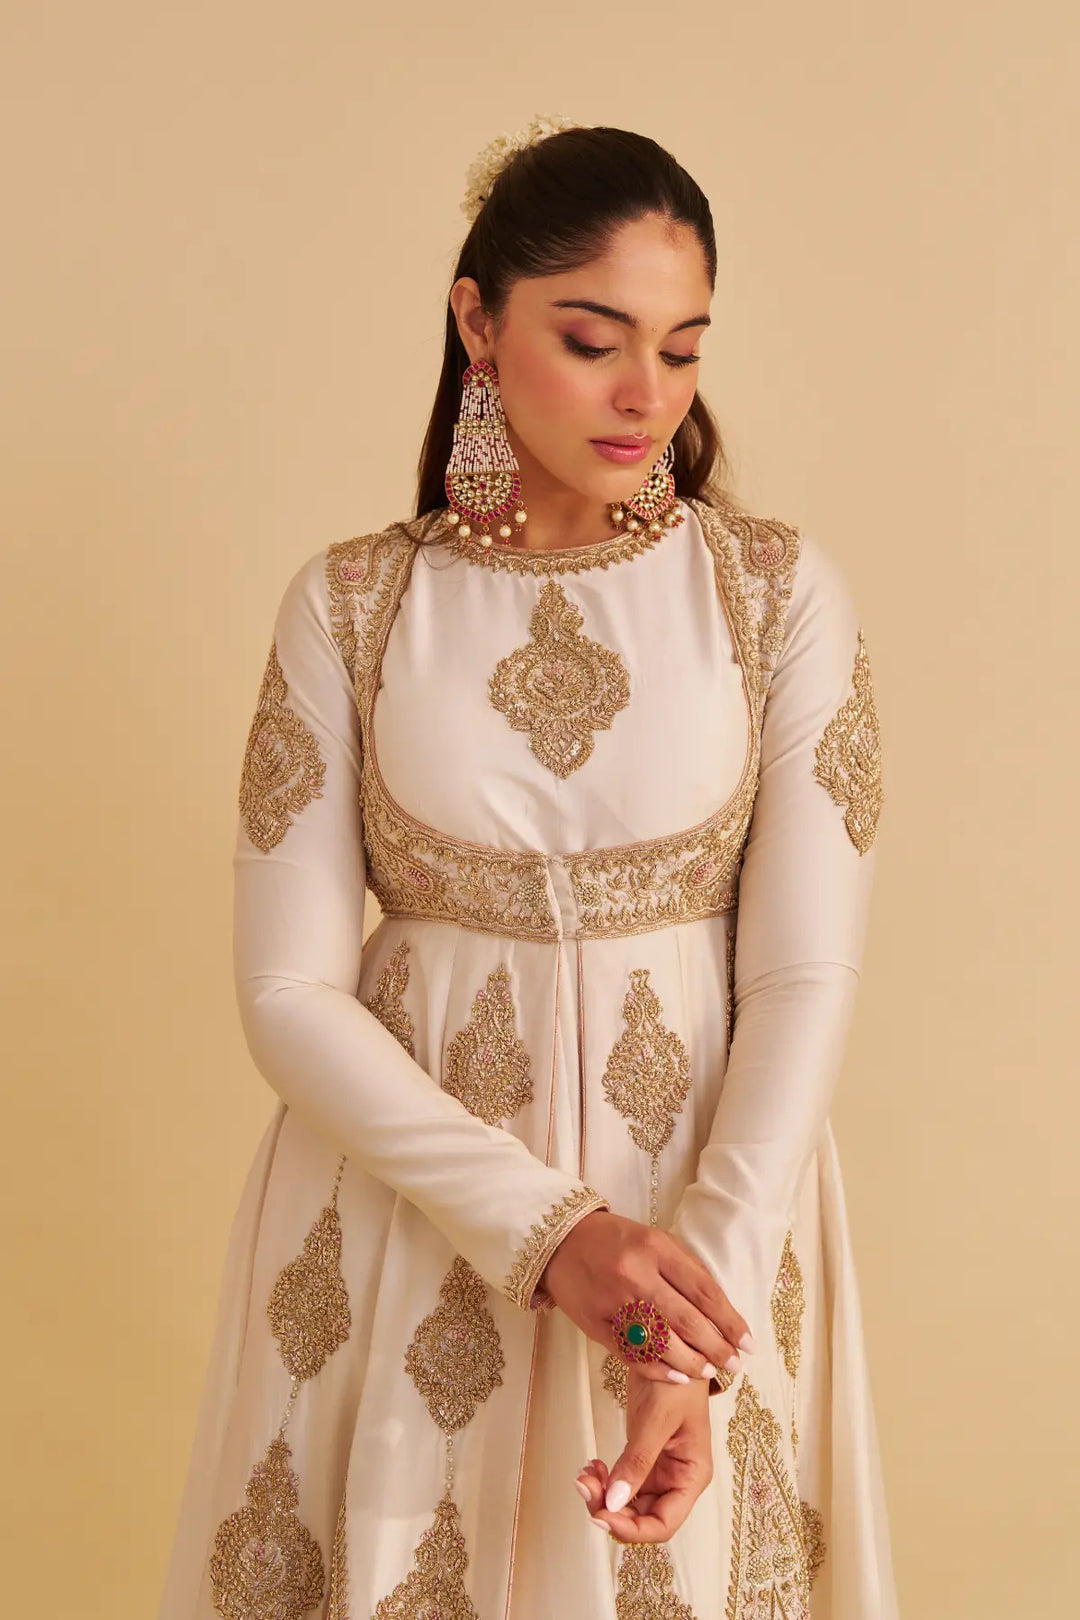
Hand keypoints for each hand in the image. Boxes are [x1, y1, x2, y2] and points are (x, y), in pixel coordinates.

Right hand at [539, 1210, 753, 1384]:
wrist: (561, 1241)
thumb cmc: (617, 1241)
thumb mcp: (655, 1241)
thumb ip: (686, 1271)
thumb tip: (722, 1312)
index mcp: (656, 1248)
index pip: (704, 1291)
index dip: (730, 1322)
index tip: (748, 1344)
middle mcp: (636, 1274)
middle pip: (687, 1320)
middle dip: (716, 1348)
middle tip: (733, 1365)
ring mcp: (613, 1300)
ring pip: (661, 1342)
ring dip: (691, 1362)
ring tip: (708, 1371)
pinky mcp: (594, 1323)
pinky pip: (631, 1353)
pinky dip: (658, 1368)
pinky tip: (677, 1375)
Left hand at [574, 1370, 712, 1542]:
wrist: (669, 1348)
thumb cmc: (676, 1380)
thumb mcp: (656, 1420)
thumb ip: (636, 1463)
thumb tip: (612, 1504)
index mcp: (691, 1476)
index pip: (663, 1524)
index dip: (631, 1529)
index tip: (601, 1516)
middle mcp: (677, 1480)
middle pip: (642, 1517)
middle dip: (610, 1509)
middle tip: (584, 1485)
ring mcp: (659, 1470)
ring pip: (628, 1502)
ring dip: (603, 1495)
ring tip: (585, 1472)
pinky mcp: (643, 1458)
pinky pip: (622, 1482)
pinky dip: (605, 1480)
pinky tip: (592, 1466)